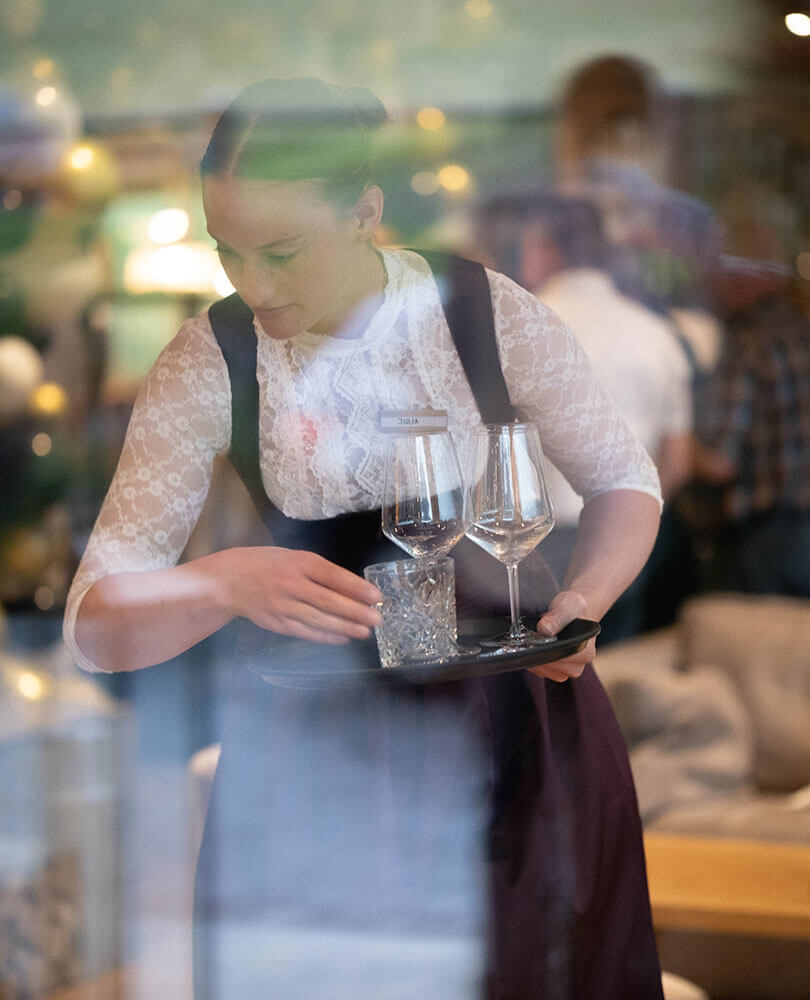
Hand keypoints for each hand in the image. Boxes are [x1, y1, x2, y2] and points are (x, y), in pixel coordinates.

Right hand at [219, 546, 381, 644]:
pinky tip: (342, 637)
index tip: (376, 596)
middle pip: (328, 601)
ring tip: (365, 631)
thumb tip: (352, 588)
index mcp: (298, 562)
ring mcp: (283, 606)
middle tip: (377, 619)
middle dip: (355, 612)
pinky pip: (305, 632)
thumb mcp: (293, 557)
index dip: (356, 587)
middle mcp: (291, 584)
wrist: (229, 580)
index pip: (332, 576)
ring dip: (344, 628)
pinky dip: (325, 636)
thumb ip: (319, 571)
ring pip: (318, 620)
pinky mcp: (277, 623)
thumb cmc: (267, 564)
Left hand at [529, 589, 593, 682]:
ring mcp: (569, 669)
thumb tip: (544, 629)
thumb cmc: (574, 609)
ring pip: (544, 671)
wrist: (576, 612)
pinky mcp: (559, 671)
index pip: (559, 658)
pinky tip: (533, 648)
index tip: (532, 640)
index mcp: (585, 651)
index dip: (543, 650)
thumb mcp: (567, 606)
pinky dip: (534, 661)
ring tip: (532, 642)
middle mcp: (580, 664)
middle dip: (537, 653)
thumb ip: (556, 617)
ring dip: (533, 658)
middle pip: (551, 667)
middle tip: (530, 638)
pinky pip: (542, 672)